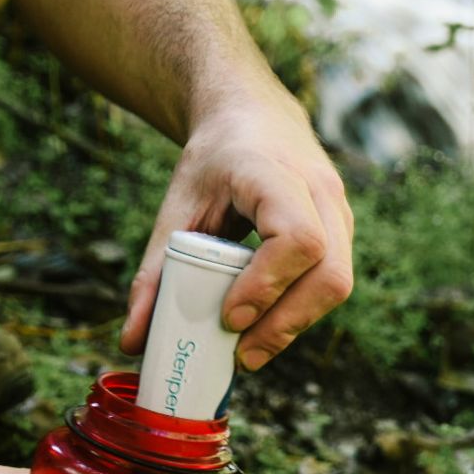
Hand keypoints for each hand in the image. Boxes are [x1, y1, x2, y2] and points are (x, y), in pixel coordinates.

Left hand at [120, 90, 353, 370]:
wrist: (253, 119)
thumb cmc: (214, 162)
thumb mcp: (177, 206)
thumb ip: (154, 272)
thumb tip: (132, 341)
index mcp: (273, 173)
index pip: (296, 236)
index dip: (267, 284)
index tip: (230, 317)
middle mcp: (319, 190)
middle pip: (329, 272)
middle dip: (286, 323)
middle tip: (242, 354)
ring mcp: (338, 211)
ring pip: (338, 282)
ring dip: (295, 324)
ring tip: (250, 351)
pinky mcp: (341, 231)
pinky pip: (331, 281)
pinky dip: (300, 311)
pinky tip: (266, 327)